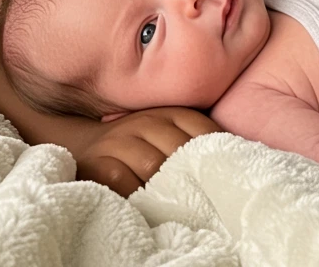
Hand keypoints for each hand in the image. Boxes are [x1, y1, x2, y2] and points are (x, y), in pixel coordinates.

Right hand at [74, 106, 221, 195]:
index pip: (200, 128)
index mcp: (169, 113)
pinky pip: (121, 178)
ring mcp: (120, 141)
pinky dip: (137, 193)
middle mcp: (145, 122)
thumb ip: (192, 142)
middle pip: (177, 150)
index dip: (215, 151)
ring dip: (167, 188)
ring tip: (181, 206)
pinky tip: (146, 204)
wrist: (88, 145)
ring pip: (152, 165)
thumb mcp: (166, 134)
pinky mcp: (97, 161)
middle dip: (193, 175)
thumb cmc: (139, 146)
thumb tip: (231, 162)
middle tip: (209, 198)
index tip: (228, 175)